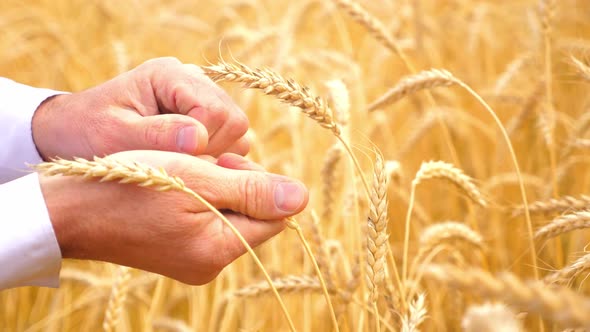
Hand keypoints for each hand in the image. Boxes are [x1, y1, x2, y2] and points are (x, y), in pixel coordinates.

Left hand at [32, 57, 249, 159]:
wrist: (75, 131)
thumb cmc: (88, 131)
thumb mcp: (114, 136)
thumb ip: (156, 135)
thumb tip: (198, 139)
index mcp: (169, 75)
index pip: (214, 110)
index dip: (201, 142)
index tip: (172, 161)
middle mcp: (192, 81)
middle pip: (234, 120)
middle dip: (212, 150)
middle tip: (177, 167)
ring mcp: (202, 98)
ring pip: (237, 132)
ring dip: (215, 156)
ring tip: (177, 165)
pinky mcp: (205, 118)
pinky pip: (231, 141)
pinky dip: (215, 158)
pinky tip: (185, 164)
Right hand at [39, 151, 307, 284]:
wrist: (68, 209)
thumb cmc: (130, 184)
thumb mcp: (195, 176)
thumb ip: (252, 190)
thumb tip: (302, 198)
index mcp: (217, 249)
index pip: (273, 217)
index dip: (258, 182)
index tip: (222, 163)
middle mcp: (208, 264)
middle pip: (252, 217)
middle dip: (237, 184)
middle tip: (200, 164)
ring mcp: (191, 262)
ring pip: (228, 216)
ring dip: (216, 189)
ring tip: (183, 173)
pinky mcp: (175, 254)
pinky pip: (205, 222)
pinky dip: (198, 200)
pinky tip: (174, 185)